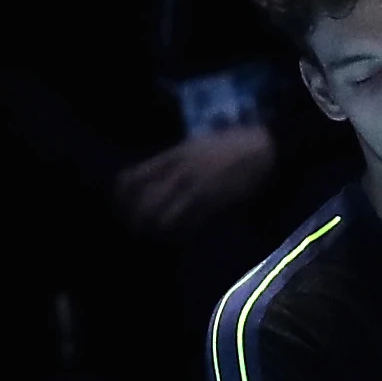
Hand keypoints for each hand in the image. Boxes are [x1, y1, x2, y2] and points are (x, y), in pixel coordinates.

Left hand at [115, 122, 276, 235]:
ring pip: (161, 217)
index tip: (119, 205)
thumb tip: (150, 179)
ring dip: (153, 230)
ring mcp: (196, 191)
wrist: (262, 149)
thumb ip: (171, 161)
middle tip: (132, 227)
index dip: (121, 196)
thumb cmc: (229, 144)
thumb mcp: (193, 145)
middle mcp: (180, 174)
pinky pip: (186, 225)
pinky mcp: (213, 206)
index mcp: (174, 156)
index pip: (135, 178)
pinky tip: (172, 236)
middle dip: (134, 218)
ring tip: (150, 236)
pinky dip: (175, 233)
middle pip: (144, 202)